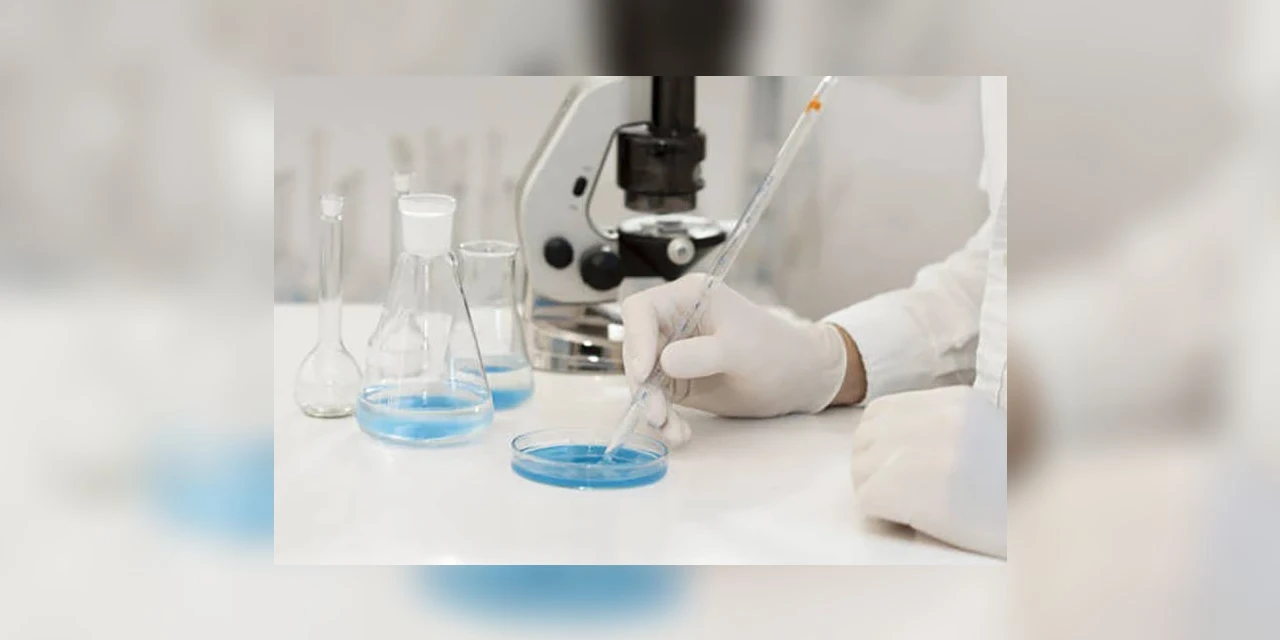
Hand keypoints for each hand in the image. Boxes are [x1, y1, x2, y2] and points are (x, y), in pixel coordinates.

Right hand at [621, 274, 847, 447]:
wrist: (798, 379)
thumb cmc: (776, 351)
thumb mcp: (741, 350)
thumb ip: (702, 354)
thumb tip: (664, 363)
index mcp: (688, 297)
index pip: (642, 310)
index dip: (635, 339)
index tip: (644, 373)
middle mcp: (674, 322)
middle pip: (635, 350)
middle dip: (644, 385)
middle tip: (658, 415)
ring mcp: (673, 353)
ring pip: (643, 380)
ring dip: (652, 408)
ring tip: (673, 431)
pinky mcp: (677, 381)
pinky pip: (657, 400)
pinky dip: (664, 419)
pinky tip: (679, 434)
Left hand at [852, 385, 1006, 557]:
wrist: (1052, 522)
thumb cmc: (1015, 485)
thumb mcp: (984, 432)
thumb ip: (939, 423)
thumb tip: (882, 437)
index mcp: (954, 402)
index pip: (880, 413)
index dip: (878, 443)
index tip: (891, 465)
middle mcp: (938, 420)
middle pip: (865, 439)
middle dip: (870, 467)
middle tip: (893, 492)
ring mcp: (926, 453)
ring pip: (861, 468)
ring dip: (874, 491)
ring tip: (904, 508)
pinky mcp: (915, 490)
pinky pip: (868, 498)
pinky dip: (881, 514)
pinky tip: (909, 521)